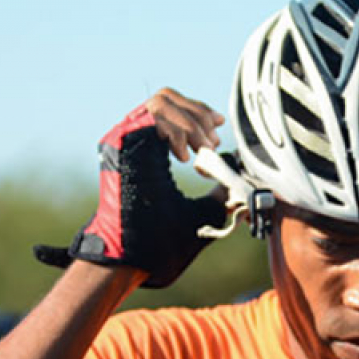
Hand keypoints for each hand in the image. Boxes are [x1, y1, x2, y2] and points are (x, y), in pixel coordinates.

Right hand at [34, 88, 228, 287]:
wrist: (133, 260)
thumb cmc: (157, 245)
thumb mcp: (200, 213)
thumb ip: (216, 194)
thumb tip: (236, 178)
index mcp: (147, 154)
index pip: (173, 111)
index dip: (199, 113)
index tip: (219, 127)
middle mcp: (133, 143)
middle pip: (167, 98)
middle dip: (198, 115)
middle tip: (213, 142)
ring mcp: (124, 142)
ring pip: (162, 102)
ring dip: (191, 122)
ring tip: (202, 149)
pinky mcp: (121, 145)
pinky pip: (155, 115)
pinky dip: (177, 130)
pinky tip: (185, 157)